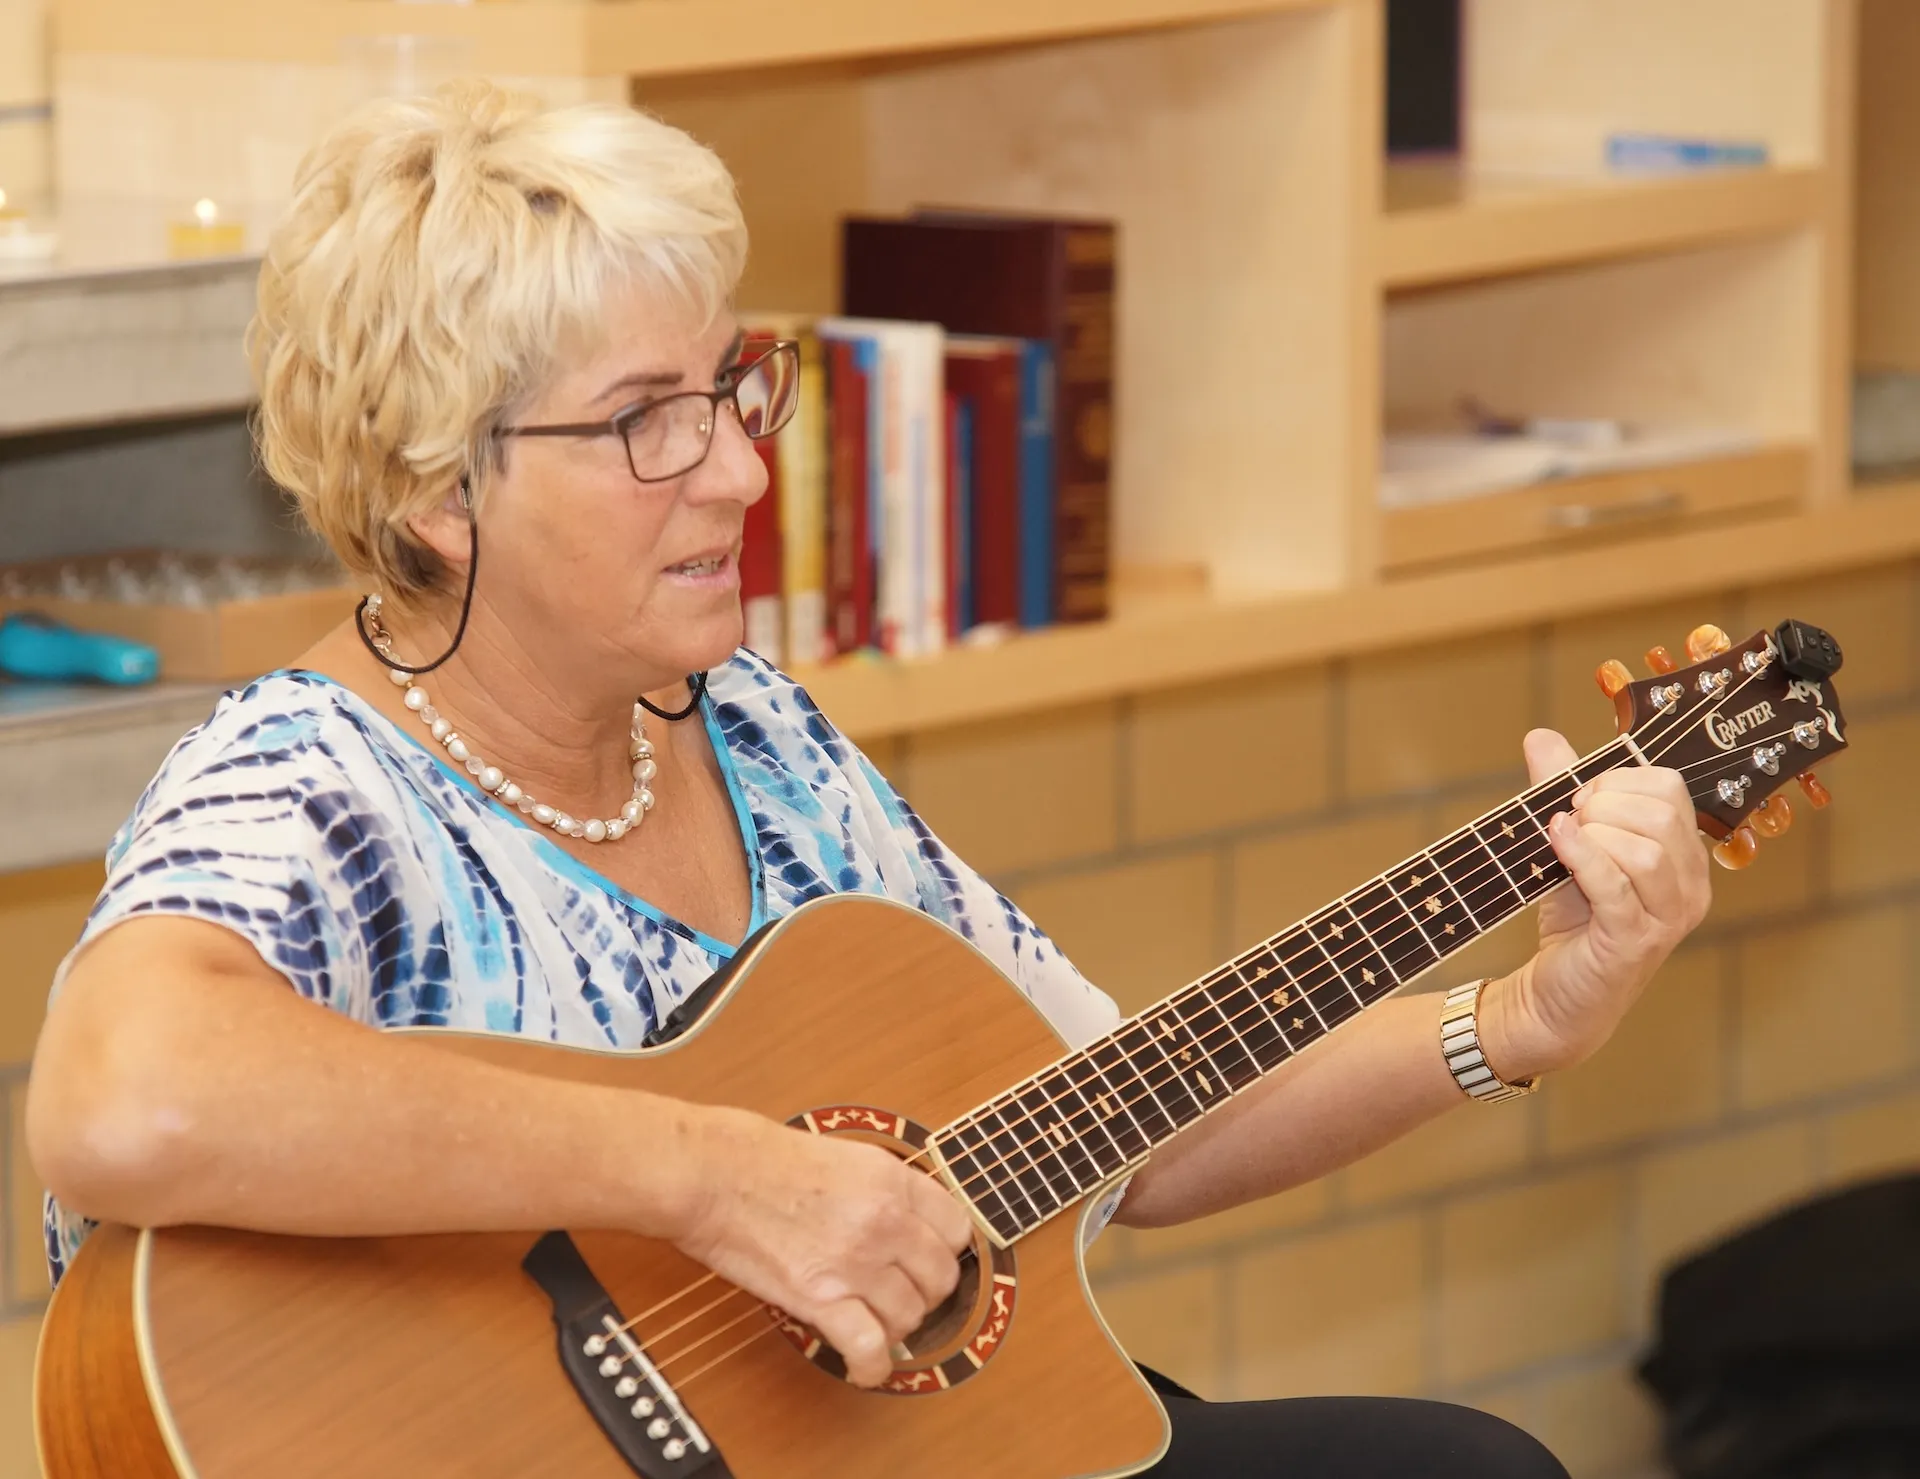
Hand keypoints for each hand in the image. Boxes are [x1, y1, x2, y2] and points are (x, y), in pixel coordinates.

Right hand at [670, 1106, 973, 1386]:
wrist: (713, 1174)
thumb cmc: (761, 1157)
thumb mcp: (842, 1154)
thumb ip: (880, 1187)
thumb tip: (902, 1219)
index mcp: (891, 1179)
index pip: (956, 1227)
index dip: (945, 1250)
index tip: (930, 1260)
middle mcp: (884, 1220)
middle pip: (940, 1277)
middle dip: (926, 1293)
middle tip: (903, 1295)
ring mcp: (855, 1261)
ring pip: (910, 1316)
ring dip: (896, 1327)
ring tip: (874, 1322)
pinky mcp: (820, 1299)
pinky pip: (868, 1348)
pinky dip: (872, 1367)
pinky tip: (865, 1367)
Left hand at [1479, 729, 1712, 1080]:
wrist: (1553, 995)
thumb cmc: (1571, 920)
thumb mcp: (1568, 847)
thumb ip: (1559, 791)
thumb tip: (1540, 737)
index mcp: (1683, 857)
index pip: (1670, 789)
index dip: (1617, 780)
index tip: (1577, 799)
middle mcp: (1689, 888)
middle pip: (1661, 814)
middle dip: (1604, 803)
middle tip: (1568, 820)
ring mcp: (1667, 919)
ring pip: (1647, 850)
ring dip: (1594, 834)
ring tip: (1562, 840)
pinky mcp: (1634, 944)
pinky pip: (1617, 887)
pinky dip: (1583, 856)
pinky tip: (1556, 840)